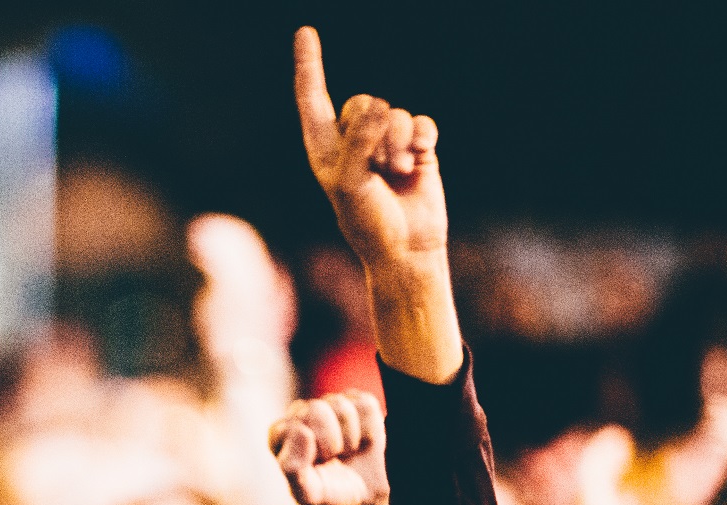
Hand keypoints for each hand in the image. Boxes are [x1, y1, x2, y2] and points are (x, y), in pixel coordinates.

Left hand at [270, 390, 389, 504]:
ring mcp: (332, 407)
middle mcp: (304, 416)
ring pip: (339, 404)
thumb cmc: (333, 495)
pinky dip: (368, 429)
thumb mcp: (308, 493)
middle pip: (313, 409)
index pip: (285, 428)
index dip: (304, 448)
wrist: (372, 499)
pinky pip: (364, 405)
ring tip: (348, 452)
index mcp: (283, 436)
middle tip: (334, 458)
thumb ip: (293, 467)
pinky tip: (364, 442)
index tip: (316, 465)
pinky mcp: (360, 404)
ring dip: (349, 436)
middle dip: (329, 440)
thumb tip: (302, 431)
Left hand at [292, 28, 461, 383]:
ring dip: (398, 144)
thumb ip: (359, 141)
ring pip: (394, 114)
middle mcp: (353, 141)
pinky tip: (420, 161)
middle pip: (363, 103)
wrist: (406, 250)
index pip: (313, 99)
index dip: (309, 66)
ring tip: (398, 173)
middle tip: (380, 169)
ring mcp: (386, 143)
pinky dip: (421, 140)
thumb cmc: (368, 224)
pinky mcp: (417, 147)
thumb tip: (379, 104)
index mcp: (325, 149)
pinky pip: (421, 122)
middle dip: (374, 133)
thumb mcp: (352, 183)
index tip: (305, 32)